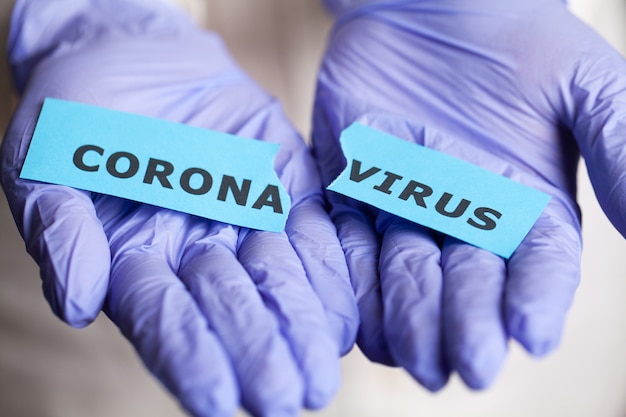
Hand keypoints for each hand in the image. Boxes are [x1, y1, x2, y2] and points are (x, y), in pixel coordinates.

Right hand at [1, 1, 357, 415]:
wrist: (137, 59)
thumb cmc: (79, 115)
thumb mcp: (49, 163)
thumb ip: (62, 232)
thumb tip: (79, 306)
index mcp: (138, 264)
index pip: (165, 321)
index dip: (190, 358)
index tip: (219, 401)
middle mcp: (200, 255)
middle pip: (232, 310)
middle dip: (259, 351)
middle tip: (287, 398)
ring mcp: (248, 222)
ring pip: (281, 281)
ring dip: (303, 324)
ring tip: (323, 370)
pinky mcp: (288, 187)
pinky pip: (315, 230)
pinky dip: (330, 266)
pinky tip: (346, 309)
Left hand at [313, 0, 625, 389]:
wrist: (425, 7)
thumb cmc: (512, 38)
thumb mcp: (581, 81)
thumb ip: (620, 143)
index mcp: (528, 211)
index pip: (539, 270)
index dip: (537, 303)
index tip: (530, 336)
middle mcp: (466, 226)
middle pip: (467, 289)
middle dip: (466, 326)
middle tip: (463, 365)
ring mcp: (405, 215)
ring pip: (404, 283)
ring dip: (407, 321)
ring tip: (409, 355)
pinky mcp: (351, 198)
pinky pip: (348, 249)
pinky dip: (352, 281)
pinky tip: (355, 315)